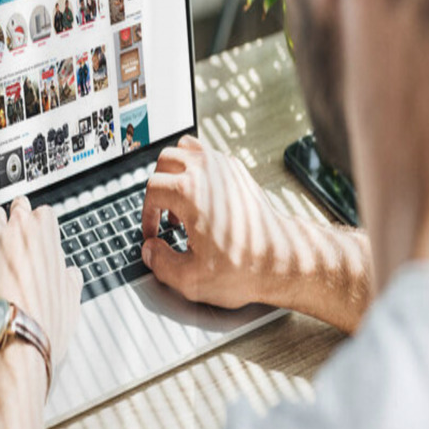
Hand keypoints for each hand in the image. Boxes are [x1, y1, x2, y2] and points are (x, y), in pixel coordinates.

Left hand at [0, 195, 82, 366]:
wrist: (17, 339)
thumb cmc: (48, 318)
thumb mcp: (71, 297)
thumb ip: (70, 279)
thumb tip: (70, 275)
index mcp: (44, 234)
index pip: (45, 213)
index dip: (46, 223)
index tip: (46, 229)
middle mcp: (17, 234)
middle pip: (17, 209)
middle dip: (21, 212)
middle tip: (22, 215)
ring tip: (0, 226)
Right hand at [141, 135, 281, 307]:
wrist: (281, 259)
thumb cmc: (244, 267)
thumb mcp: (191, 279)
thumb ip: (160, 264)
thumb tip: (151, 251)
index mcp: (190, 192)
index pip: (152, 189)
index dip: (146, 214)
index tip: (153, 233)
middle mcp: (207, 172)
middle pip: (165, 160)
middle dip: (158, 187)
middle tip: (162, 214)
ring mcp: (225, 167)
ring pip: (186, 148)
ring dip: (175, 171)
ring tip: (179, 200)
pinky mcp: (239, 171)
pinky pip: (208, 155)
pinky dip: (197, 168)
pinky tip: (201, 197)